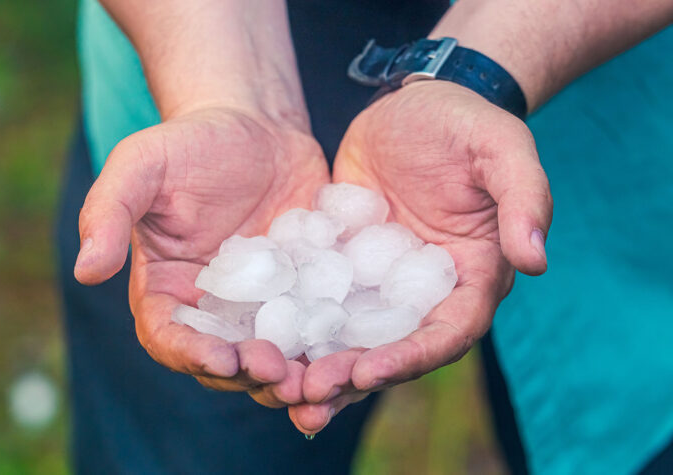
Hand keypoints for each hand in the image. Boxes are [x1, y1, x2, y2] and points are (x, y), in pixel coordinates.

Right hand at [73, 106, 328, 407]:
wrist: (257, 126)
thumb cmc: (190, 143)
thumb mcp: (142, 165)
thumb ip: (108, 212)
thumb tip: (84, 271)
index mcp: (168, 291)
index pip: (170, 338)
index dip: (191, 354)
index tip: (221, 357)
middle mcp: (214, 309)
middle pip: (227, 360)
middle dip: (250, 375)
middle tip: (280, 374)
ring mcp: (263, 306)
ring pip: (275, 356)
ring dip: (294, 375)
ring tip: (318, 378)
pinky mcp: (305, 294)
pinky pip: (317, 327)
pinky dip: (331, 345)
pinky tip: (353, 349)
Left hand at [288, 81, 552, 433]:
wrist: (412, 106)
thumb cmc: (464, 123)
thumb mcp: (500, 148)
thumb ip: (524, 199)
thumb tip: (536, 260)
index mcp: (473, 275)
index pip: (450, 330)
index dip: (413, 356)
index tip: (369, 371)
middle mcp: (427, 290)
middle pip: (396, 347)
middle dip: (356, 375)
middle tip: (311, 395)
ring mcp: (382, 281)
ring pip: (354, 335)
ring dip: (322, 366)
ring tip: (282, 388)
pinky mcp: (346, 265)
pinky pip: (322, 300)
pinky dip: (298, 326)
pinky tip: (262, 341)